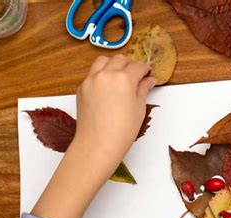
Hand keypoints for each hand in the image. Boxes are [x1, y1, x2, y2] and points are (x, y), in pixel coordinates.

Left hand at [72, 55, 155, 176]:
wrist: (98, 145)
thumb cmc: (122, 131)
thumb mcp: (139, 109)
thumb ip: (143, 89)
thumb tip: (149, 80)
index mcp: (124, 79)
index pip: (138, 66)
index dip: (145, 69)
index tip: (148, 74)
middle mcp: (106, 75)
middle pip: (120, 60)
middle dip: (129, 65)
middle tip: (135, 77)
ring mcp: (91, 80)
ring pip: (103, 61)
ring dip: (113, 65)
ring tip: (119, 77)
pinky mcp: (82, 88)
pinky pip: (92, 74)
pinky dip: (101, 75)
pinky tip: (107, 88)